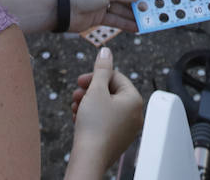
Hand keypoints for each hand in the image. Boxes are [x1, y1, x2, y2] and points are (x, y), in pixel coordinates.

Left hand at [68, 0, 142, 33]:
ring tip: (149, 19)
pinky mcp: (99, 16)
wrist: (62, 9)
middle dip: (139, 2)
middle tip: (155, 8)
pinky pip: (116, 19)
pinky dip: (126, 23)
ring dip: (134, 15)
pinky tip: (137, 28)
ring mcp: (103, 2)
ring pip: (122, 9)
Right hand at [70, 47, 143, 167]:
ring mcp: (127, 129)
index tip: (79, 81)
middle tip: (75, 94)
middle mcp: (135, 114)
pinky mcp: (116, 139)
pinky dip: (91, 116)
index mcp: (134, 100)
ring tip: (74, 107)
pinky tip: (77, 118)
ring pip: (105, 107)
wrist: (89, 159)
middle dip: (90, 91)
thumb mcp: (96, 90)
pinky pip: (104, 121)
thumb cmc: (94, 125)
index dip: (96, 76)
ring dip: (88, 103)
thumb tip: (106, 50)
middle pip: (110, 92)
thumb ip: (101, 68)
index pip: (116, 77)